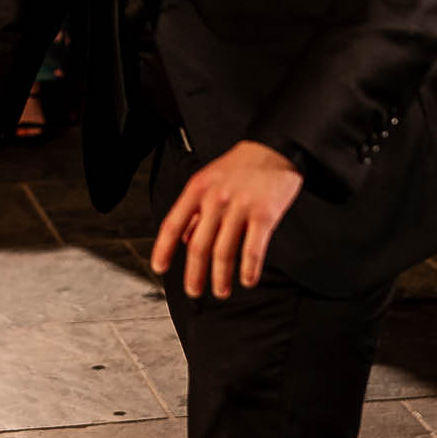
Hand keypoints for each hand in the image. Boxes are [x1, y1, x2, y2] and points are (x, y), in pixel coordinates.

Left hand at [151, 140, 303, 298]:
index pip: (172, 224)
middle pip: (198, 245)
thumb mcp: (209, 180)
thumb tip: (182, 238)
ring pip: (223, 252)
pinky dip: (249, 269)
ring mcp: (240, 206)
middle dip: (194, 274)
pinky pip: (253, 249)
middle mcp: (215, 199)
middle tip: (194, 291)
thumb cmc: (241, 166)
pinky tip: (247, 280)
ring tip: (220, 291)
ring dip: (221, 277)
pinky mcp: (265, 214)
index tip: (159, 268)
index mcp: (197, 189)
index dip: (163, 249)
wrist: (277, 147)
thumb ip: (195, 209)